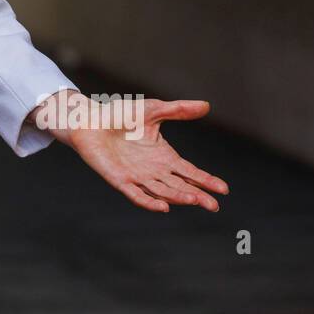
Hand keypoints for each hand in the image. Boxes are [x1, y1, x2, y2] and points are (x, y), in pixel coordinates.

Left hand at [45, 93, 228, 212]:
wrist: (89, 119)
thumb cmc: (119, 115)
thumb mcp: (153, 110)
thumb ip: (178, 110)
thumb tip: (206, 105)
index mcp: (164, 157)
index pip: (189, 172)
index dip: (206, 180)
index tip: (224, 189)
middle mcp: (153, 170)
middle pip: (180, 187)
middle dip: (197, 196)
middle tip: (214, 205)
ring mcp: (137, 177)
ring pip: (162, 192)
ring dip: (178, 197)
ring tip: (194, 200)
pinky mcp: (119, 179)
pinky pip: (136, 195)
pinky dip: (149, 202)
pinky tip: (163, 207)